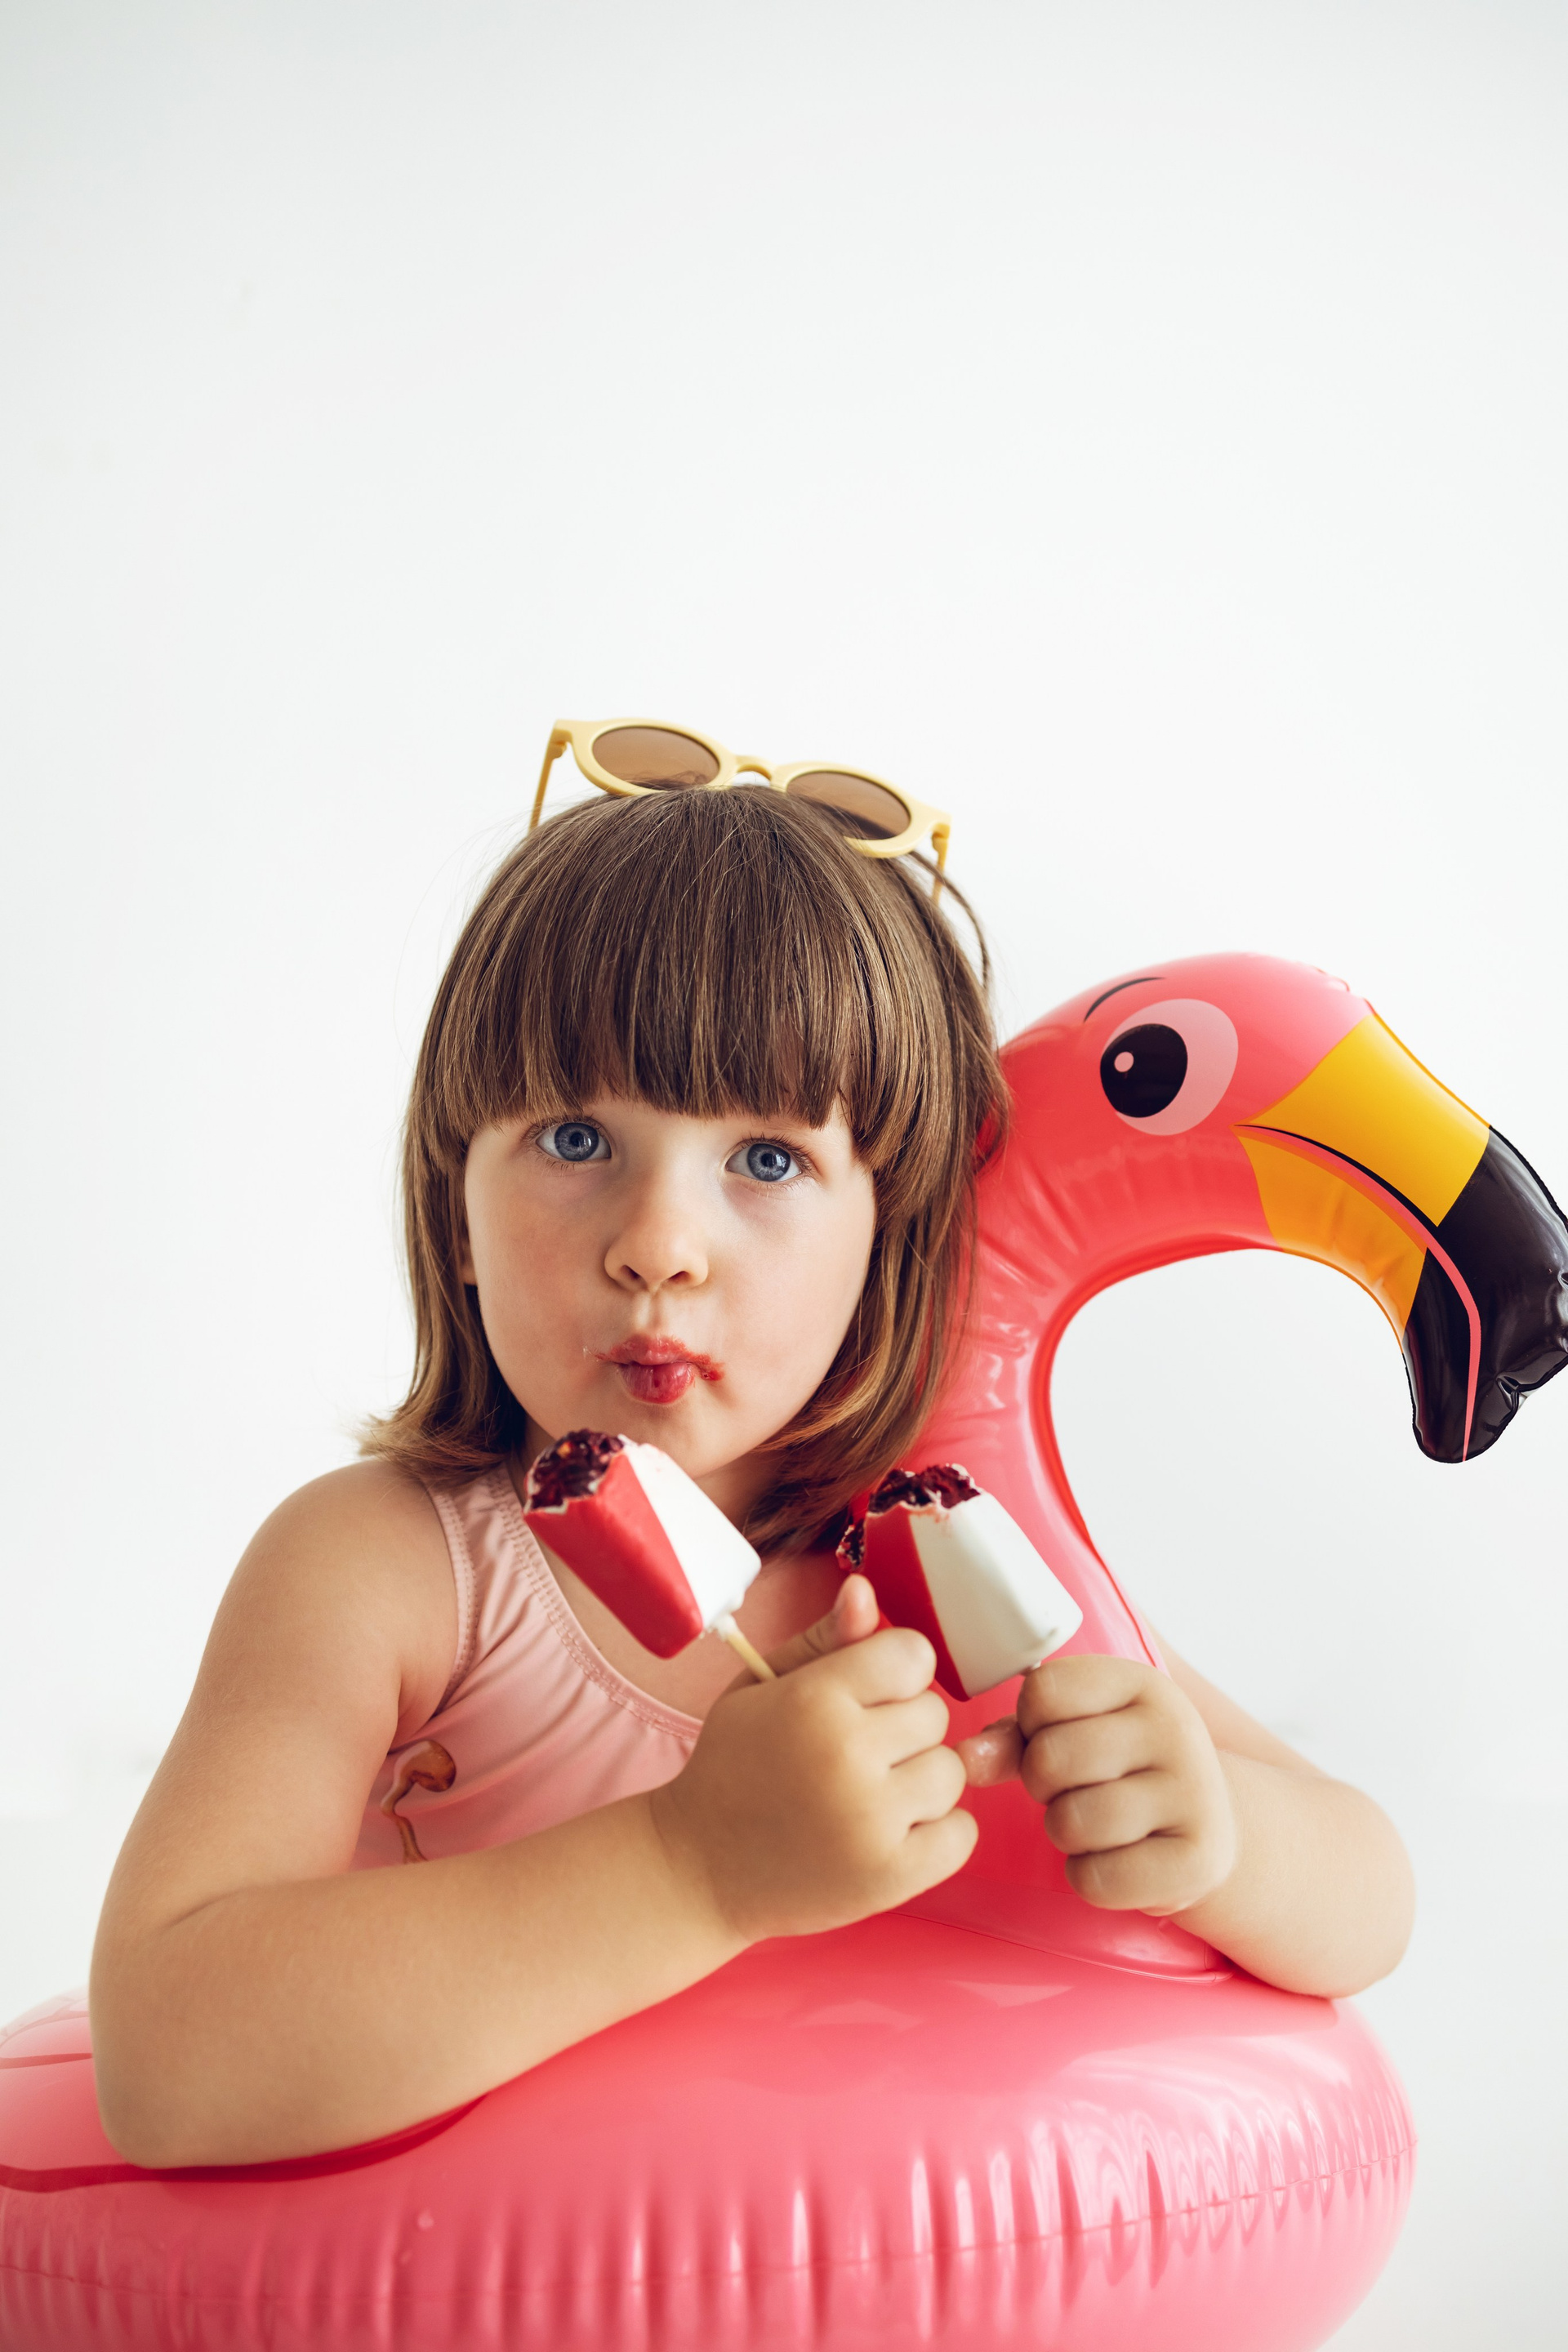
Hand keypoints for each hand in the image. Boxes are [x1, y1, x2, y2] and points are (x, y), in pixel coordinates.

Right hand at [650, 1576, 976, 1942]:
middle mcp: (848, 1755)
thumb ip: (822, 1638)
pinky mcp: (891, 1877)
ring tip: (867, 1796)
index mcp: (815, 1699)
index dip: (892, 1674)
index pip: (914, 1655)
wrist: (699, 1870)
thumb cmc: (733, 1767)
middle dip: (902, 1729)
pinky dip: (937, 1833)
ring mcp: (872, 1821)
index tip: (862, 1698)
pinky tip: (889, 1832)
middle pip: (935, 1714)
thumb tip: (865, 1590)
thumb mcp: (762, 1687)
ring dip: (919, 1782)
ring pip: (951, 1773)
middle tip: (852, 1755)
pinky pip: (963, 1833)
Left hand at [957, 1654, 1236, 1915]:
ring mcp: (1195, 1795)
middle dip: (1042, 1784)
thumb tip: (965, 1759)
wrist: (1212, 1830)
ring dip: (1064, 1832)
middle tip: (1072, 1789)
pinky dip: (1090, 1878)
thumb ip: (1013, 1738)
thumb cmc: (1123, 1771)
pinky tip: (1117, 1860)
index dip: (1030, 1724)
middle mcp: (1176, 1730)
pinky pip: (1096, 1879)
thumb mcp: (1078, 1732)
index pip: (1043, 1690)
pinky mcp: (1199, 1861)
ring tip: (1095, 1823)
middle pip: (1050, 1758)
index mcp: (1141, 1682)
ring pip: (1071, 1821)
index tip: (1056, 1737)